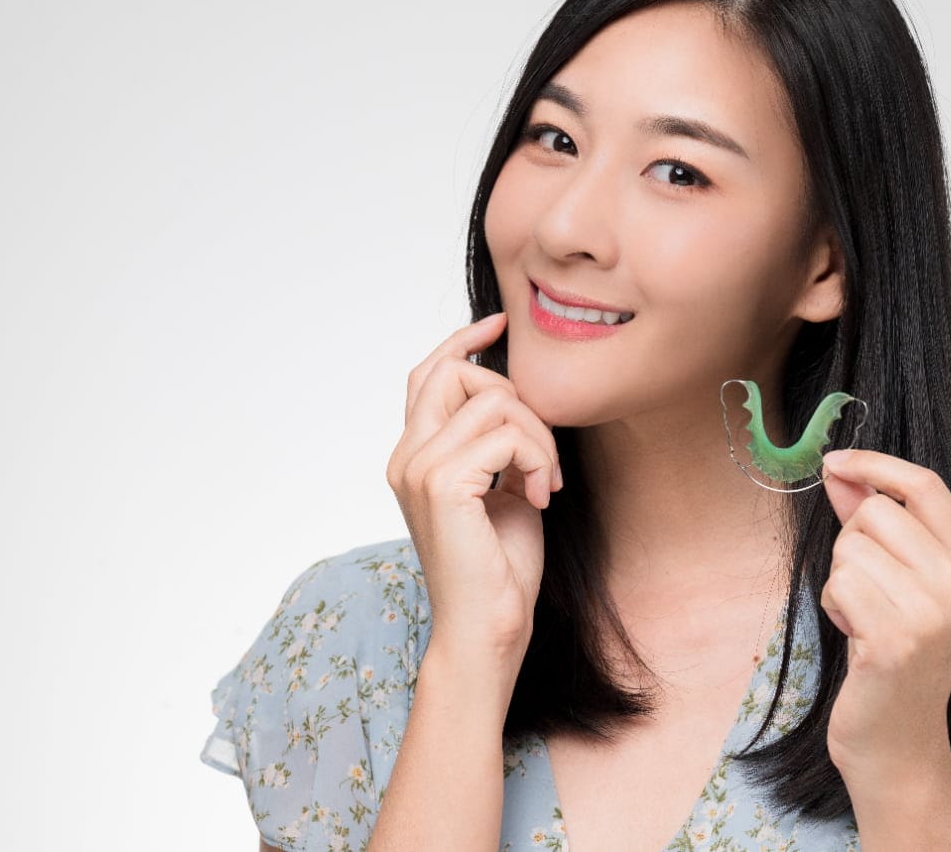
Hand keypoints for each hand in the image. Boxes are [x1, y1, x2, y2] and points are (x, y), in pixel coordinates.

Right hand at [385, 311, 560, 664]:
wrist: (488, 626)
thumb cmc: (498, 565)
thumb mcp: (500, 486)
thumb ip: (494, 440)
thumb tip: (516, 392)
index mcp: (413, 455)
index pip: (426, 373)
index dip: (460, 342)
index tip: (498, 324)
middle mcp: (405, 455)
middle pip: (457, 371)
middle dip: (519, 400)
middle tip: (542, 456)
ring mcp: (419, 467)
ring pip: (495, 398)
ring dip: (538, 437)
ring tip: (544, 483)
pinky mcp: (443, 483)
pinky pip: (505, 434)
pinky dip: (536, 459)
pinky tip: (541, 497)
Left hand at [816, 448, 950, 782]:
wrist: (897, 739)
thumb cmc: (891, 654)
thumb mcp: (894, 580)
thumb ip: (870, 522)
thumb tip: (840, 471)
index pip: (926, 486)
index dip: (875, 464)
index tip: (835, 461)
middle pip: (877, 513)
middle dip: (851, 544)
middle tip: (867, 590)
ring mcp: (933, 612)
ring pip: (851, 548)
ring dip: (841, 581)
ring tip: (863, 618)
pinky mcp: (896, 638)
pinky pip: (839, 584)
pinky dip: (834, 607)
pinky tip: (855, 637)